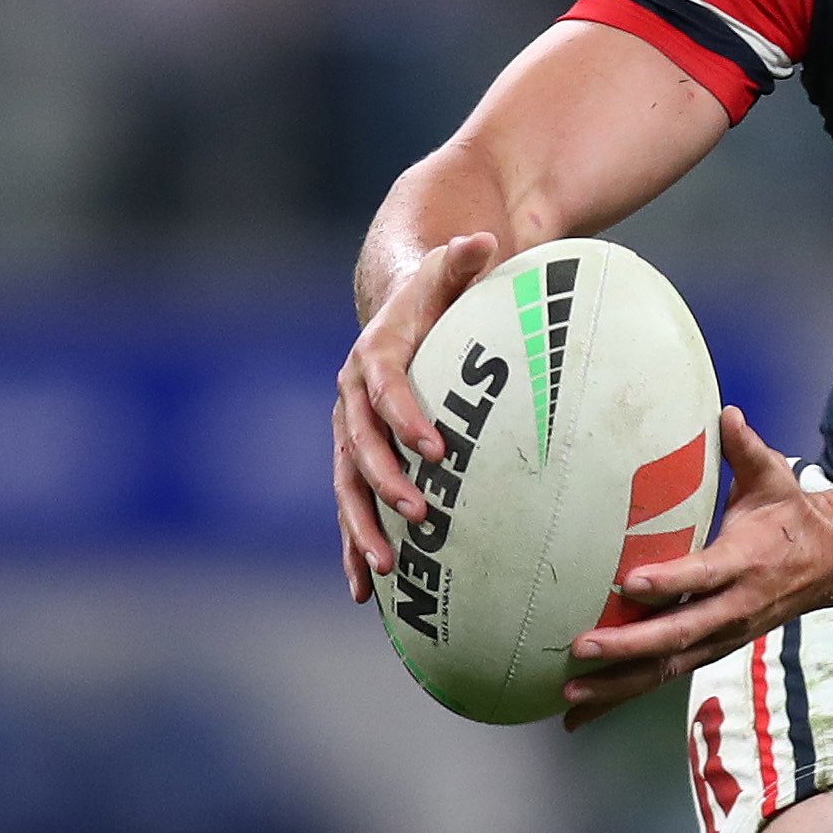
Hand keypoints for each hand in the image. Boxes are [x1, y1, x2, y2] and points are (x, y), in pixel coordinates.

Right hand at [331, 230, 500, 601]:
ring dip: (363, 530)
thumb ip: (463, 260)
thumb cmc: (435, 296)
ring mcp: (350, 433)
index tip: (436, 449)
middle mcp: (352, 397)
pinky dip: (356, 549)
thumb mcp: (448, 272)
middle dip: (385, 483)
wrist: (395, 308)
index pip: (386, 388)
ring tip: (387, 571)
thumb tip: (484, 239)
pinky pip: (352, 509)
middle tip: (417, 514)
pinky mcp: (357, 461)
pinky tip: (367, 594)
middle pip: (359, 446)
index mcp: (375, 356)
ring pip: (348, 488)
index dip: (405, 417)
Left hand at [559, 408, 832, 722]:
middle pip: (679, 635)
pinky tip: (585, 708)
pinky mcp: (711, 649)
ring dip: (619, 684)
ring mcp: (723, 635)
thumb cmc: (790, 515)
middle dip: (629, 646)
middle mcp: (734, 608)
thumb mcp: (775, 477)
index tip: (630, 581)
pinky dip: (623, 695)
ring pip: (669, 667)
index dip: (670, 581)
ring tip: (571, 693)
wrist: (832, 563)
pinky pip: (665, 677)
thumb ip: (747, 448)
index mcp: (746, 562)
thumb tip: (725, 413)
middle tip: (582, 647)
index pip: (704, 575)